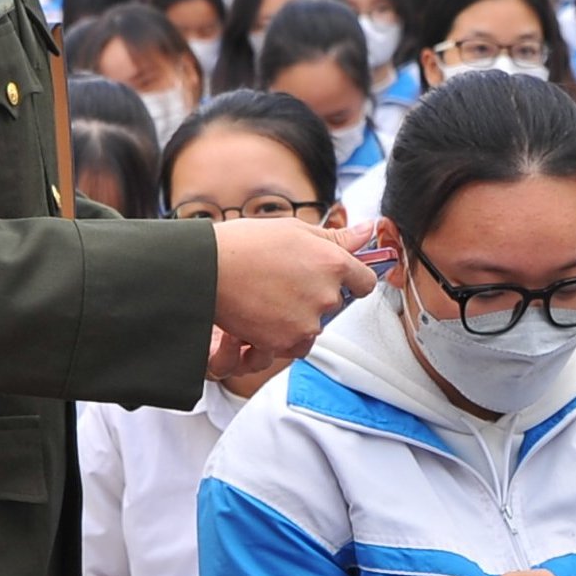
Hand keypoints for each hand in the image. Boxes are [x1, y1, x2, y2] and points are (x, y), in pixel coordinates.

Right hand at [211, 213, 373, 367]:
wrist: (206, 270)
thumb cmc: (246, 244)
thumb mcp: (295, 230)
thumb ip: (336, 237)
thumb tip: (369, 232)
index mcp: (332, 263)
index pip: (365, 282)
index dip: (352, 280)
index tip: (339, 278)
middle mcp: (325, 296)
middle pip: (334, 304)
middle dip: (316, 295)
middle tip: (284, 280)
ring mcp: (306, 323)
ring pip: (314, 327)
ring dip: (299, 317)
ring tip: (270, 297)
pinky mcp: (283, 343)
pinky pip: (293, 345)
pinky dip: (281, 334)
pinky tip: (262, 314)